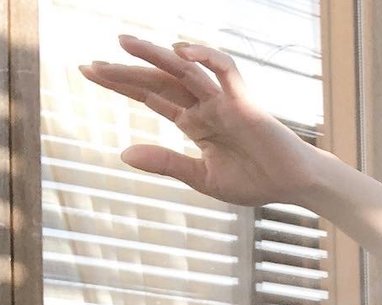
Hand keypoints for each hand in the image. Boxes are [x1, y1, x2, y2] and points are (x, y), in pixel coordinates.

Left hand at [79, 35, 320, 206]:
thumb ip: (166, 163)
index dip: (121, 83)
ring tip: (124, 42)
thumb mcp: (203, 178)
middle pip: (159, 80)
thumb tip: (122, 153)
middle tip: (91, 65)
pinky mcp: (244, 99)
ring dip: (155, 55)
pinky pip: (224, 68)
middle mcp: (205, 105)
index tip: (89, 70)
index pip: (151, 96)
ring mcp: (223, 99)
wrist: (292, 185)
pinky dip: (204, 56)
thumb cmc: (255, 181)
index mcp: (195, 122)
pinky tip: (179, 51)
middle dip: (127, 71)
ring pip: (185, 69)